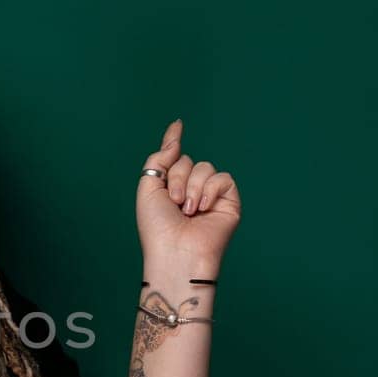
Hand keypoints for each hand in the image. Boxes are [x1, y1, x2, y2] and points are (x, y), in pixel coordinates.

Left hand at [136, 119, 241, 267]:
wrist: (176, 252)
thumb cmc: (157, 227)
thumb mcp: (148, 188)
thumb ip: (159, 159)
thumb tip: (175, 139)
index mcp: (170, 188)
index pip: (174, 159)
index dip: (174, 141)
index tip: (178, 125)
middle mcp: (191, 191)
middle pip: (188, 161)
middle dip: (177, 178)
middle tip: (174, 202)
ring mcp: (210, 196)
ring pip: (205, 167)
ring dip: (192, 187)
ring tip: (188, 211)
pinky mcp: (229, 202)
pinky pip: (223, 178)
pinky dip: (210, 190)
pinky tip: (203, 208)